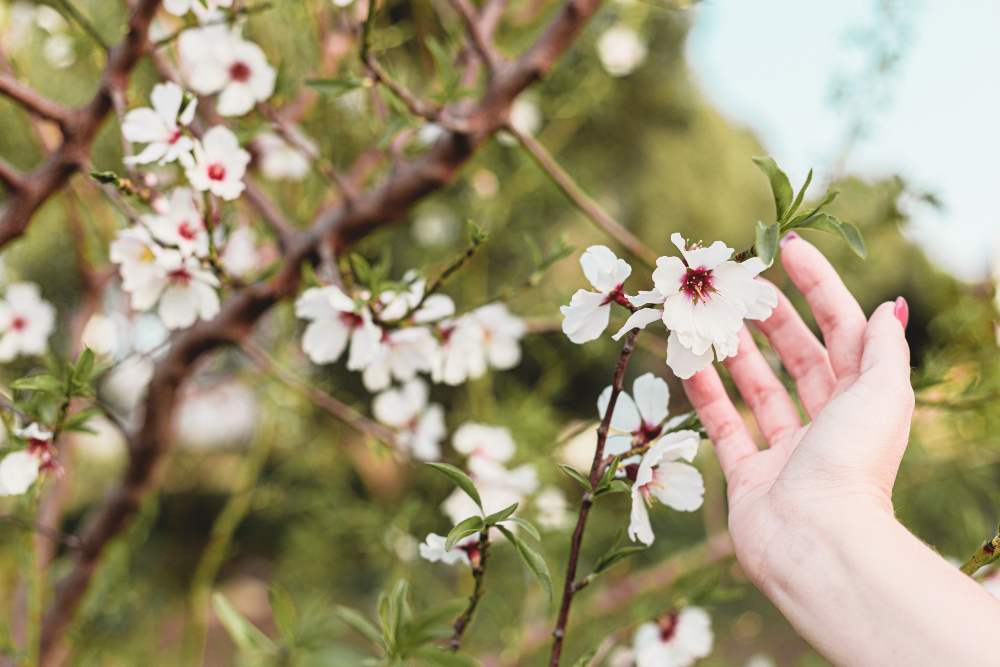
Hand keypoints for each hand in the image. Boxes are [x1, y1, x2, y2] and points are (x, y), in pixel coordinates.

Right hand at [682, 233, 913, 587]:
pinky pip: (724, 425)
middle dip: (771, 316)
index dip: (819, 287)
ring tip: (706, 313)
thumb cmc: (853, 463)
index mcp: (864, 402)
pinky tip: (686, 360)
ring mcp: (786, 451)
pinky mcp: (749, 475)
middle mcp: (827, 424)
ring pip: (758, 388)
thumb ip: (883, 347)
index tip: (788, 250)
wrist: (815, 541)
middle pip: (798, 357)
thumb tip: (890, 305)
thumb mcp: (883, 393)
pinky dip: (706, 392)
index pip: (842, 330)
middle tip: (738, 282)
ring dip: (734, 349)